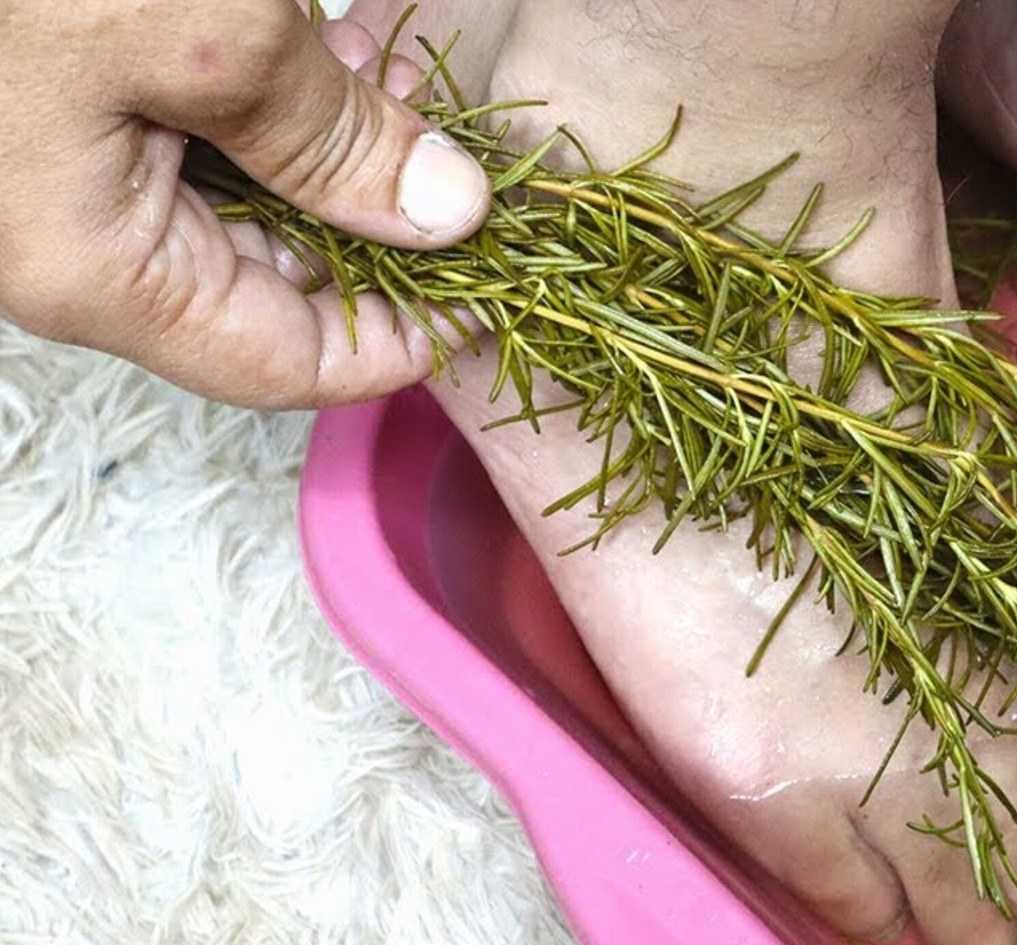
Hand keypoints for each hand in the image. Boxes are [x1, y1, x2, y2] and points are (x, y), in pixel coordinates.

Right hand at [0, 0, 488, 405]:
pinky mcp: (50, 104)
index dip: (404, 337)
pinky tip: (323, 61)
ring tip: (405, 103)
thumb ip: (330, 139)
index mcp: (96, 274)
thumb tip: (449, 209)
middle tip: (461, 172)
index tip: (494, 288)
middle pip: (267, 292)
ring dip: (327, 164)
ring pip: (233, 210)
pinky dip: (263, 111)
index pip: (289, 366)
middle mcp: (69, 250)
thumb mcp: (199, 29)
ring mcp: (53, 180)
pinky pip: (184, 143)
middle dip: (375, 238)